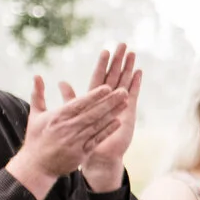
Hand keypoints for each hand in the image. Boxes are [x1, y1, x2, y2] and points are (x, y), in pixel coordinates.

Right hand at [8, 75, 122, 197]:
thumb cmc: (36, 138)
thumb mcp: (35, 115)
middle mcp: (67, 128)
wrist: (36, 166)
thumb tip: (37, 75)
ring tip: (125, 103)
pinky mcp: (81, 153)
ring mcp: (75, 141)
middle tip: (124, 91)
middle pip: (92, 113)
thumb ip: (38, 94)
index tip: (107, 87)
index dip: (94, 96)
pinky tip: (119, 122)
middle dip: (109, 101)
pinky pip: (97, 139)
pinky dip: (108, 130)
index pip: (78, 104)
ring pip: (97, 125)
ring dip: (113, 113)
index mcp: (57, 117)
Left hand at [62, 43, 139, 191]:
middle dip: (119, 60)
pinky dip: (136, 83)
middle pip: (114, 75)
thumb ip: (70, 98)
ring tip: (132, 53)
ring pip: (124, 81)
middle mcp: (109, 100)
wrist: (98, 155)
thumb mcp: (72, 115)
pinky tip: (139, 72)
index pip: (100, 77)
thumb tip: (61, 82)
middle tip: (123, 44)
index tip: (106, 50)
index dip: (103, 64)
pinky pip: (133, 94)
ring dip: (129, 68)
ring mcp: (120, 104)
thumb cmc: (83, 137)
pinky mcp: (129, 112)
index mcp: (95, 99)